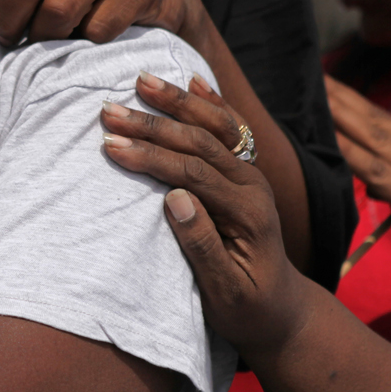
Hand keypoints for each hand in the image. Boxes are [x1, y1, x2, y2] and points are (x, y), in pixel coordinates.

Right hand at [99, 75, 309, 353]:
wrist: (282, 312)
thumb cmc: (247, 310)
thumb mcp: (225, 292)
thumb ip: (202, 246)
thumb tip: (174, 199)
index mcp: (247, 213)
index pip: (193, 174)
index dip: (151, 158)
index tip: (111, 146)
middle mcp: (253, 187)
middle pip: (199, 143)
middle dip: (152, 125)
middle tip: (108, 110)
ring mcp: (252, 177)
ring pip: (213, 129)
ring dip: (175, 104)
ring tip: (140, 79)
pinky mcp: (246, 175)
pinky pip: (230, 130)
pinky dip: (209, 103)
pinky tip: (191, 82)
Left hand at [325, 76, 390, 312]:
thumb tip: (371, 176)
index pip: (388, 123)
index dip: (357, 103)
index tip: (329, 84)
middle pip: (380, 122)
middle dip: (345, 98)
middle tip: (315, 76)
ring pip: (378, 140)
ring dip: (344, 117)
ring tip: (317, 97)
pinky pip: (381, 173)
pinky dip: (354, 155)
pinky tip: (332, 143)